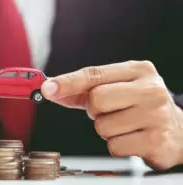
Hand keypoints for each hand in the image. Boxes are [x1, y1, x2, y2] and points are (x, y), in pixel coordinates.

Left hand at [41, 60, 182, 169]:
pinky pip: (114, 146)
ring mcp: (156, 115)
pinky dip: (116, 145)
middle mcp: (151, 89)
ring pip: (102, 126)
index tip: (47, 88)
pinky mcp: (155, 141)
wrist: (177, 129)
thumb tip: (50, 90)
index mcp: (138, 70)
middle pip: (96, 100)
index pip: (94, 74)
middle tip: (110, 111)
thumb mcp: (116, 89)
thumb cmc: (138, 105)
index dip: (68, 82)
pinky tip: (132, 138)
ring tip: (124, 125)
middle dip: (94, 111)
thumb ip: (82, 90)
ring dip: (106, 130)